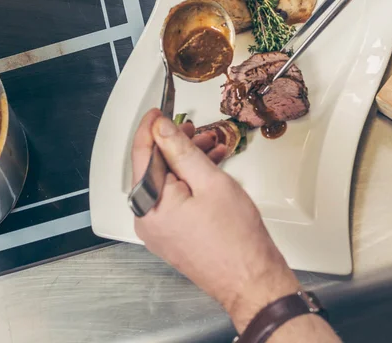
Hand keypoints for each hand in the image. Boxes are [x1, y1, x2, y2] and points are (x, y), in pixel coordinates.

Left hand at [131, 109, 299, 331]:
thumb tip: (162, 129)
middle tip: (195, 130)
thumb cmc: (236, 240)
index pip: (141, 153)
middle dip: (175, 145)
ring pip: (166, 183)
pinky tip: (209, 172)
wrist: (250, 280)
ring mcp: (158, 230)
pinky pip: (174, 200)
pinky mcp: (171, 236)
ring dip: (186, 163)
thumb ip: (182, 150)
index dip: (151, 127)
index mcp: (150, 203)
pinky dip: (189, 183)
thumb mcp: (210, 182)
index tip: (158, 112)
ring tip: (210, 149)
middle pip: (154, 168)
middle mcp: (147, 218)